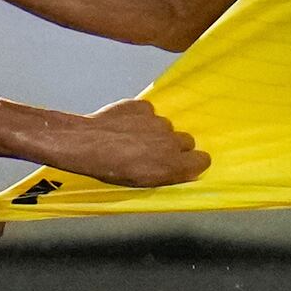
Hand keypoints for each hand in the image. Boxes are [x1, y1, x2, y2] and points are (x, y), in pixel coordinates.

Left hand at [52, 98, 207, 188]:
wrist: (87, 144)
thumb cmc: (110, 169)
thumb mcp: (142, 183)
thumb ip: (167, 174)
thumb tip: (181, 170)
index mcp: (172, 164)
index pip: (203, 159)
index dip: (192, 161)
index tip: (184, 163)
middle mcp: (170, 141)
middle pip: (186, 140)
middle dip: (173, 145)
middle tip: (154, 151)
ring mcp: (157, 121)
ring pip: (165, 126)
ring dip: (154, 131)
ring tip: (133, 139)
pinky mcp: (143, 107)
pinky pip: (148, 112)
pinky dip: (139, 118)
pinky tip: (124, 126)